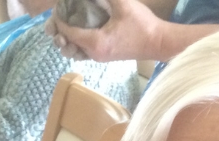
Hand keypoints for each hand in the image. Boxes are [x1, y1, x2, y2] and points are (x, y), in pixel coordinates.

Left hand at [46, 0, 162, 61]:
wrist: (160, 43)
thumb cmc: (143, 25)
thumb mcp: (124, 5)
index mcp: (95, 43)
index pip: (67, 32)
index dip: (59, 19)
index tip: (58, 7)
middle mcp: (93, 53)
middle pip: (66, 44)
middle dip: (59, 30)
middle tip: (59, 15)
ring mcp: (99, 57)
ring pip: (74, 51)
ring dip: (67, 38)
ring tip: (67, 23)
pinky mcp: (104, 56)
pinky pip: (83, 51)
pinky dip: (77, 42)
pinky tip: (80, 28)